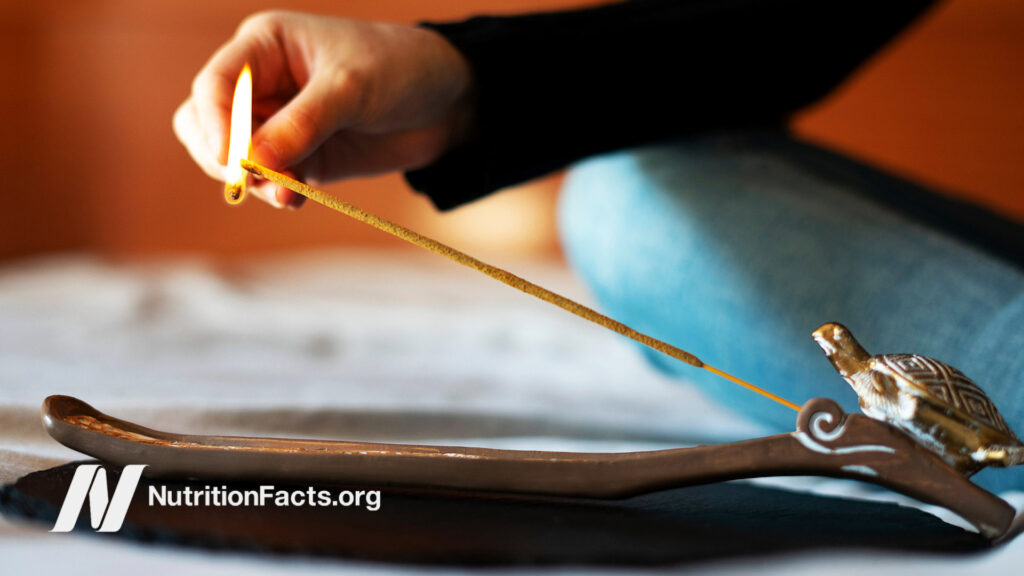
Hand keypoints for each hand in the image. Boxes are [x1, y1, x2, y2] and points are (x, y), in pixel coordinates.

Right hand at [173, 11, 474, 207]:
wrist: (446, 102)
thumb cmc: (400, 70)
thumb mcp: (353, 88)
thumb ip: (304, 123)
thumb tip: (254, 161)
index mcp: (265, 46)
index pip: (216, 84)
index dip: (216, 123)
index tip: (234, 160)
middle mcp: (263, 83)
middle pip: (205, 123)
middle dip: (222, 155)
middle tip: (252, 179)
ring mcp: (278, 123)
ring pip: (233, 157)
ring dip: (251, 180)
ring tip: (288, 192)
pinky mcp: (300, 156)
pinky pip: (268, 178)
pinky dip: (274, 191)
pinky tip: (295, 198)